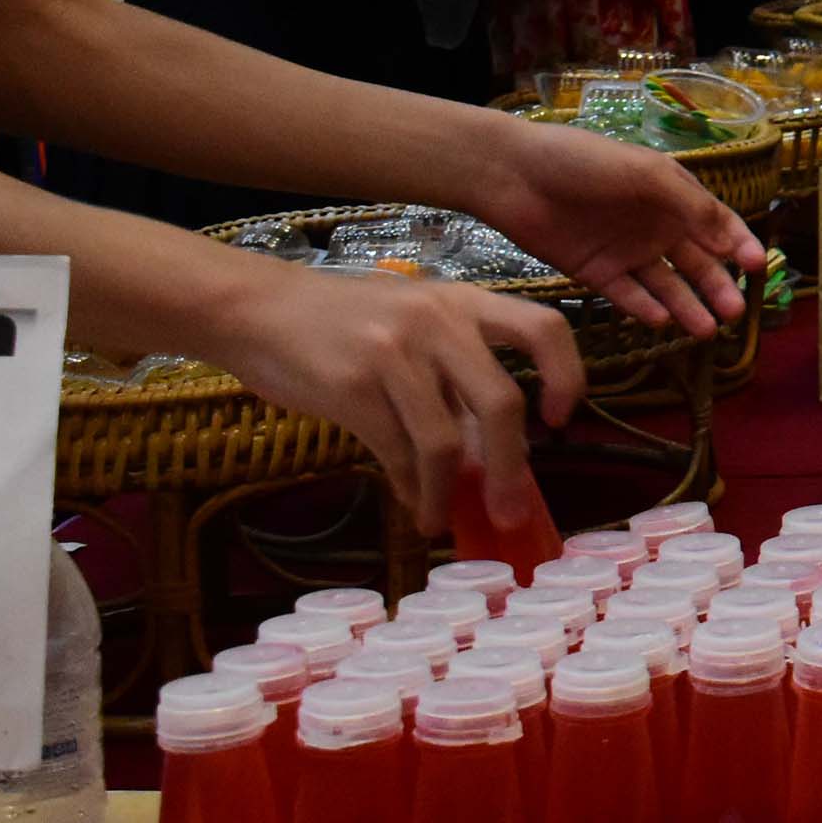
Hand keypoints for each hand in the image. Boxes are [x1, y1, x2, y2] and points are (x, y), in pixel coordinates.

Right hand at [213, 259, 583, 526]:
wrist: (255, 307)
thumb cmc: (343, 322)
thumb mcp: (412, 327)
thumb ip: (454, 379)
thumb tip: (493, 458)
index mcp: (464, 301)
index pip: (543, 327)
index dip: (566, 375)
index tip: (559, 420)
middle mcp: (438, 322)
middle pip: (501, 403)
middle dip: (513, 468)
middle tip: (510, 512)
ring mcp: (394, 352)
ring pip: (446, 440)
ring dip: (449, 494)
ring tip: (443, 521)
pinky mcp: (352, 386)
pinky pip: (397, 452)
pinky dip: (412, 488)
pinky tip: (413, 503)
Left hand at [464, 116, 762, 339]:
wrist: (512, 175)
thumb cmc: (584, 162)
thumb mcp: (646, 174)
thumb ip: (691, 206)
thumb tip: (733, 241)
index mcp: (672, 195)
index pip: (717, 224)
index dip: (739, 244)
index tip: (758, 267)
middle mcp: (655, 225)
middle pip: (696, 262)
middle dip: (718, 287)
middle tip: (735, 313)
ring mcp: (626, 251)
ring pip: (667, 285)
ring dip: (687, 306)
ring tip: (705, 330)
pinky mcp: (596, 273)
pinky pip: (628, 295)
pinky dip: (644, 308)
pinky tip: (659, 320)